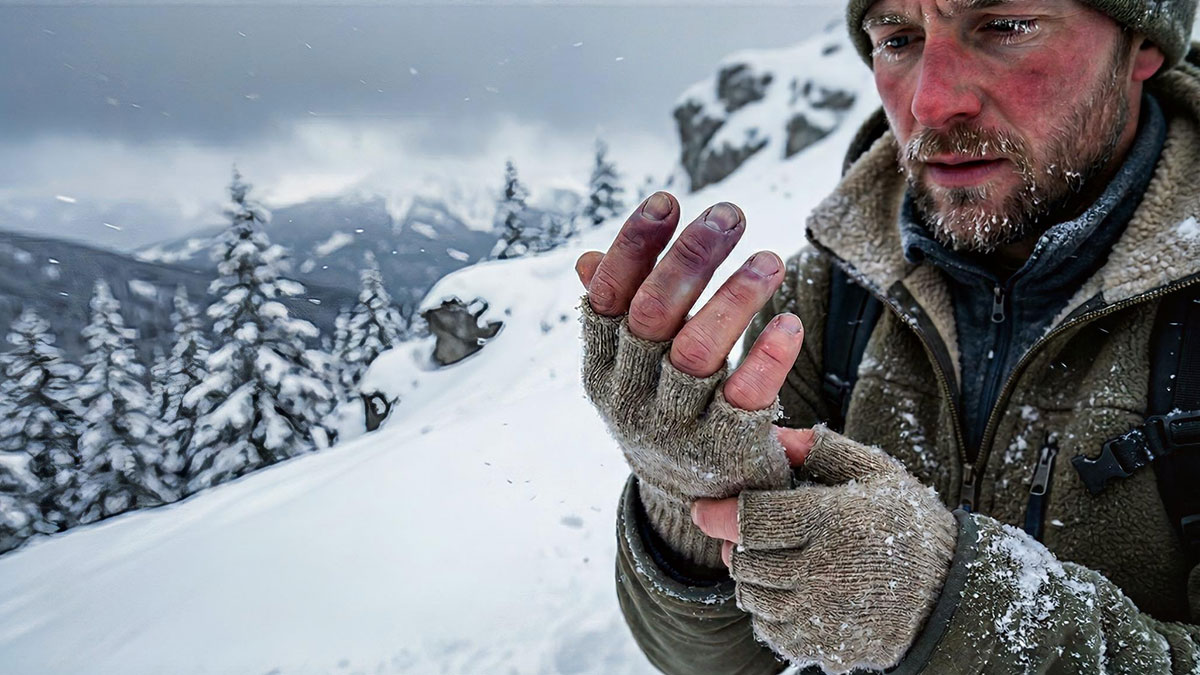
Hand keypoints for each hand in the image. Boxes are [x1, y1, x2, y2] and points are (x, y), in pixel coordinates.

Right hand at [575, 191, 813, 568]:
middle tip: (730, 214)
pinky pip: (743, 401)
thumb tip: (587, 258)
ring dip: (733, 300)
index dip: (633, 247)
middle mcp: (628, 397)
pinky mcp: (721, 452)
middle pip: (651, 317)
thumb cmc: (668, 411)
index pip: (607, 297)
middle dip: (689, 259)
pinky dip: (766, 361)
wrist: (695, 502)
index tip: (666, 200)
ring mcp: (673, 428)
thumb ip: (617, 317)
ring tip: (771, 260)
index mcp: (601, 368)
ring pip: (696, 354)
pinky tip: (789, 325)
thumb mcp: (632, 369)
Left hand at [691, 425, 956, 672]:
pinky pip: (772, 632)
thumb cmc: (908, 522)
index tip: (705, 509)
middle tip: (744, 538)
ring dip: (750, 581)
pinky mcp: (828, 647)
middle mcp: (826, 571)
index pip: (752, 520)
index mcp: (834, 521)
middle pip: (745, 562)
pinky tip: (791, 595)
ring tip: (771, 564)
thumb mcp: (875, 473)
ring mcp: (826, 615)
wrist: (952, 594)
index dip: (720, 513)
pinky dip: (770, 614)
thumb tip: (773, 436)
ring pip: (753, 599)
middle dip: (735, 547)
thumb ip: (820, 451)